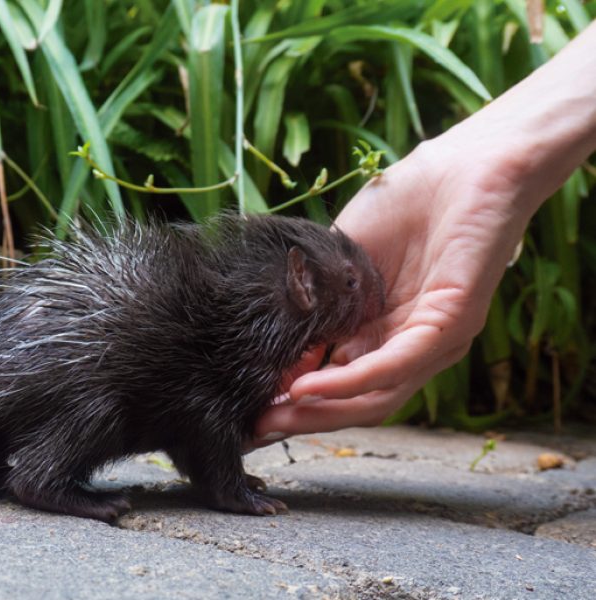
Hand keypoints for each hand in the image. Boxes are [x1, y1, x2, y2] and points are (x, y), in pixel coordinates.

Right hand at [254, 137, 529, 441]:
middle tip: (251, 427)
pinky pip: (395, 365)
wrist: (463, 164)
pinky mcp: (450, 323)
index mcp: (381, 331)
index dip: (292, 398)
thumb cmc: (406, 202)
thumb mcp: (339, 260)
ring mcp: (431, 339)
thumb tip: (270, 341)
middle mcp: (407, 345)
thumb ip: (313, 301)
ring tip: (272, 415)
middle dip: (300, 418)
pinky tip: (307, 386)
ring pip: (375, 396)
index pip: (336, 380)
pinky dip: (349, 382)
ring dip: (320, 412)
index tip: (246, 404)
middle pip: (355, 401)